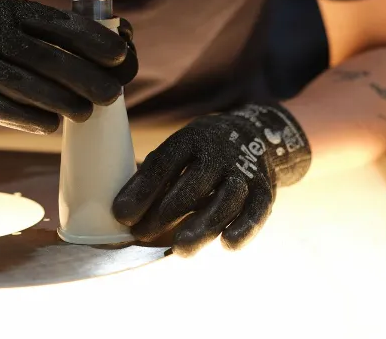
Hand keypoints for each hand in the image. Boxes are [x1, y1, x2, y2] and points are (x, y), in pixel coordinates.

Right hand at [0, 0, 136, 133]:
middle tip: (111, 94)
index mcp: (13, 11)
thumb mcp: (17, 24)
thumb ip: (57, 35)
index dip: (92, 40)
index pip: (57, 23)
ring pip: (22, 83)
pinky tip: (51, 125)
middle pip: (43, 56)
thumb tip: (121, 49)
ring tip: (86, 112)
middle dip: (83, 77)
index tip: (120, 55)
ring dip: (59, 100)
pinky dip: (27, 118)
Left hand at [113, 103, 310, 255]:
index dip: (142, 191)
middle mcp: (218, 153)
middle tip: (140, 235)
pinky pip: (257, 210)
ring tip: (179, 248)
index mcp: (190, 139)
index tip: (121, 215)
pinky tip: (226, 244)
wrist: (256, 136)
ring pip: (225, 199)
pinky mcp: (264, 190)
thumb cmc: (201, 151)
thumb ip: (152, 176)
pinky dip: (244, 228)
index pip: (164, 164)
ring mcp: (243, 171)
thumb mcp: (176, 151)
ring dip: (202, 225)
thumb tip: (120, 210)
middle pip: (192, 185)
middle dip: (165, 213)